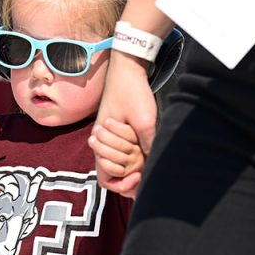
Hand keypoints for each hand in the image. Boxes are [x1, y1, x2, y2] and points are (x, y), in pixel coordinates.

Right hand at [94, 51, 155, 195]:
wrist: (126, 69)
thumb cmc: (130, 93)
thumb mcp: (144, 120)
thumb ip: (147, 144)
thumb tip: (153, 165)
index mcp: (102, 143)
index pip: (105, 179)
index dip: (121, 185)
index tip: (138, 176)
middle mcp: (101, 142)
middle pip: (111, 173)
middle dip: (128, 175)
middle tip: (145, 171)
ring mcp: (108, 136)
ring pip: (117, 161)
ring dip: (131, 163)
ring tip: (145, 156)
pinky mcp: (115, 129)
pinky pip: (122, 150)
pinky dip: (133, 153)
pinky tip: (145, 147)